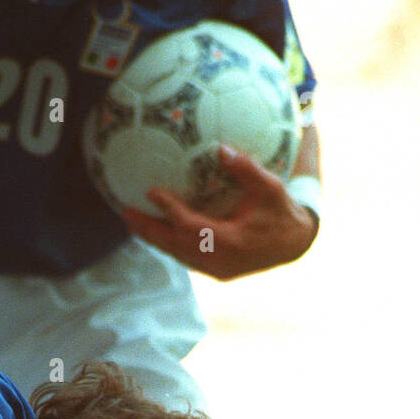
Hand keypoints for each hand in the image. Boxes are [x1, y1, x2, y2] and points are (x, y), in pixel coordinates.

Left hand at [122, 145, 317, 280]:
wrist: (294, 246)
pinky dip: (167, 243)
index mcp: (232, 242)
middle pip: (174, 246)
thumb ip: (246, 169)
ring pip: (176, 254)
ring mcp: (215, 270)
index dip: (170, 210)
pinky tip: (154, 229)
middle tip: (125, 212)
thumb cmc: (281, 212)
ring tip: (132, 221)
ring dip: (153, 238)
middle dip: (148, 230)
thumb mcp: (270, 187)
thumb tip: (221, 148)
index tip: (151, 192)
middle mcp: (219, 261)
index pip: (191, 227)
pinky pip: (184, 257)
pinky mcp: (214, 270)